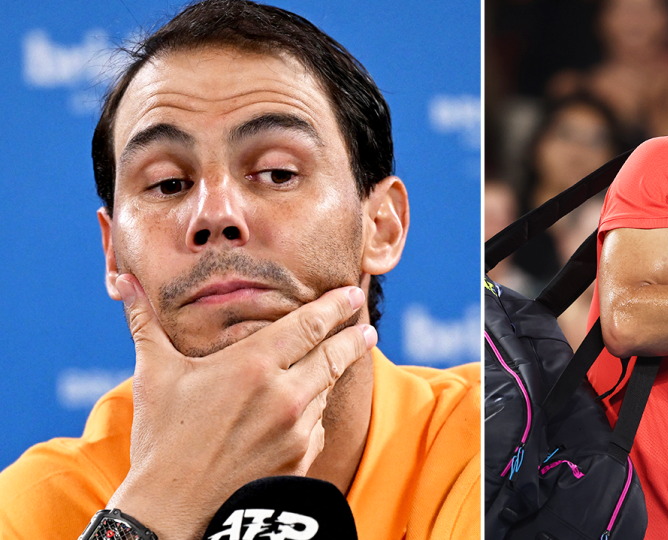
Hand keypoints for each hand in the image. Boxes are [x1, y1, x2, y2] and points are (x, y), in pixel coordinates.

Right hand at [107, 274, 376, 539]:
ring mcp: (297, 428)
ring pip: (326, 390)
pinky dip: (313, 413)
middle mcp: (284, 393)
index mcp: (254, 365)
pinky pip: (318, 425)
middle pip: (334, 355)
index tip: (353, 294)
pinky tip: (303, 411)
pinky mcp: (302, 457)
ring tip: (336, 362)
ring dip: (331, 375)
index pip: (310, 325)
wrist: (172, 507)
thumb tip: (124, 283)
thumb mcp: (155, 374)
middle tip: (366, 326)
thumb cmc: (161, 438)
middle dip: (353, 337)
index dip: (336, 306)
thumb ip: (146, 323)